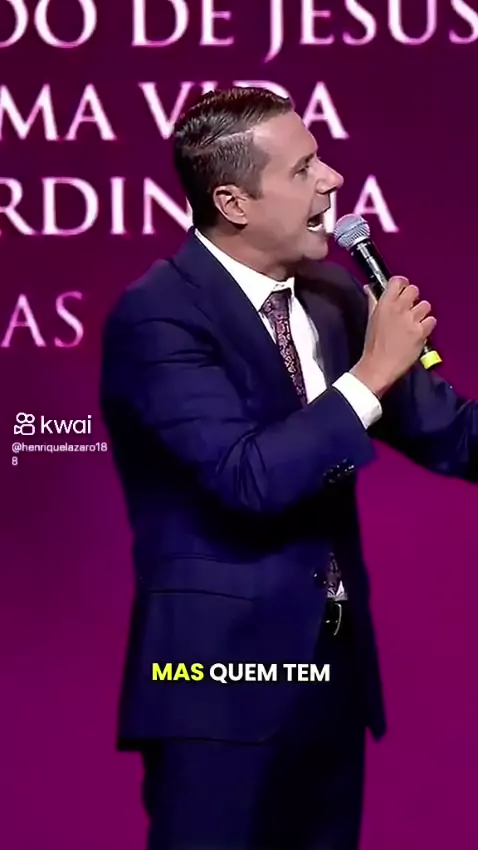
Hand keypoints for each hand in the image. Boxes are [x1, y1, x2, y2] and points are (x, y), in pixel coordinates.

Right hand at [350, 276, 436, 397]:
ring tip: (414, 322)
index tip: (402, 289)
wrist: (379, 366)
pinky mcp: (421, 333)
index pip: (398, 281)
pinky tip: (419, 332)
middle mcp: (399, 309)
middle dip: (413, 298)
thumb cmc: (373, 345)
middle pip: (414, 290)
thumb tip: (369, 288)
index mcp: (384, 304)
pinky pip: (431, 320)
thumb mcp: (370, 319)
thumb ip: (373, 301)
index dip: (402, 284)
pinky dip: (427, 326)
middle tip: (409, 308)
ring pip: (426, 305)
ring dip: (421, 313)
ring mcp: (411, 321)